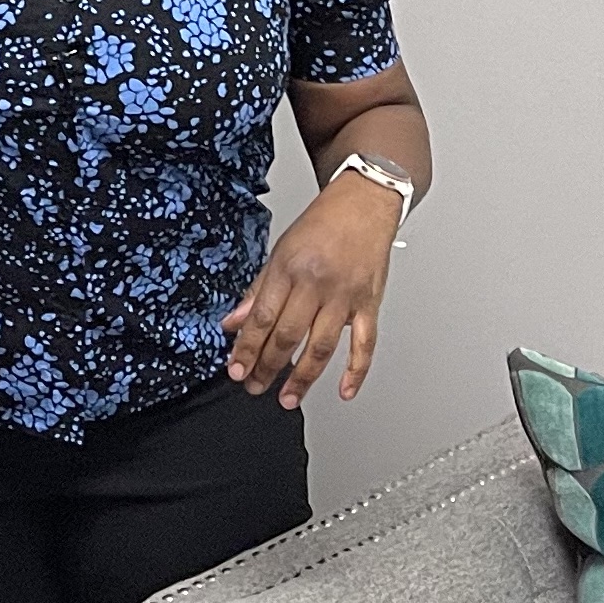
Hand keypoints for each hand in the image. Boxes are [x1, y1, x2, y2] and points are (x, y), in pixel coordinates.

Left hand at [222, 172, 395, 408]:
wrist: (363, 204)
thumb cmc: (321, 225)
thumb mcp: (279, 252)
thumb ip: (257, 291)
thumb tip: (233, 322)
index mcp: (289, 270)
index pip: (262, 318)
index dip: (246, 348)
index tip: (236, 370)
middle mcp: (317, 284)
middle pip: (289, 335)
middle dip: (269, 366)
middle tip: (255, 387)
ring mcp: (346, 297)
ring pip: (322, 346)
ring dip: (303, 377)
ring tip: (288, 398)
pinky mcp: (370, 304)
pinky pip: (365, 343)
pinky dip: (357, 371)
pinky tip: (345, 390)